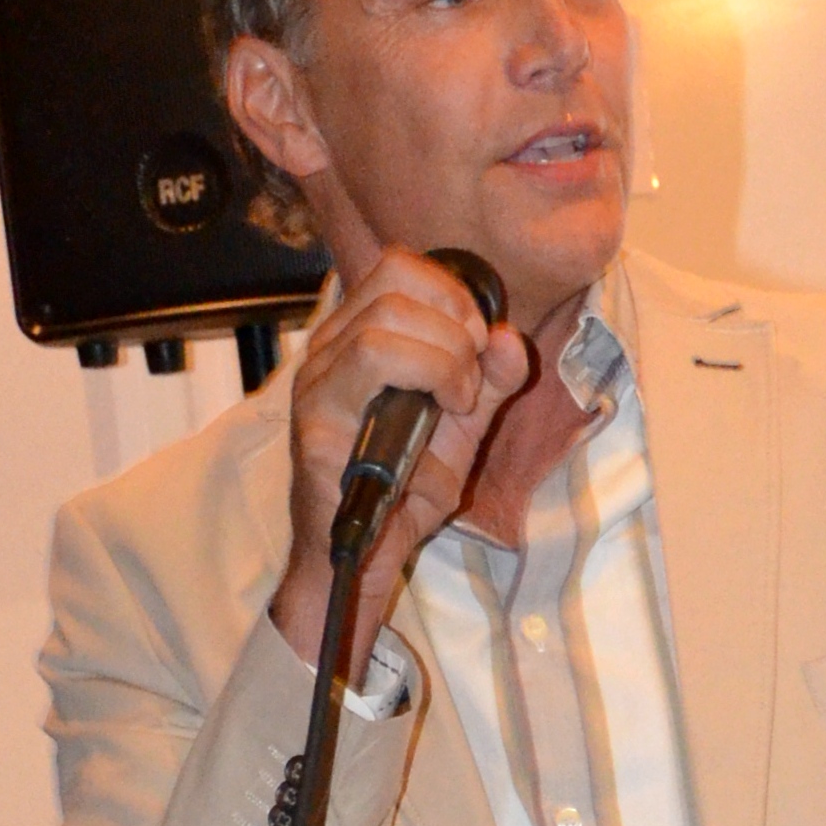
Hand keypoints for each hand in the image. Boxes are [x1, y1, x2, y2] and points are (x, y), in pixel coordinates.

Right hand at [271, 246, 530, 667]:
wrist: (358, 560)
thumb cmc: (402, 493)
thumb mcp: (461, 432)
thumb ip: (489, 384)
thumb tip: (510, 337)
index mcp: (357, 337)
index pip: (399, 266)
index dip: (451, 291)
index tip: (482, 341)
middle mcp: (329, 351)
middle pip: (395, 282)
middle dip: (456, 324)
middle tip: (472, 380)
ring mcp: (317, 385)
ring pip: (383, 325)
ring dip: (443, 358)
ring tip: (457, 404)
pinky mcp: (316, 424)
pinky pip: (369, 369)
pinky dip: (422, 385)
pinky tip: (438, 425)